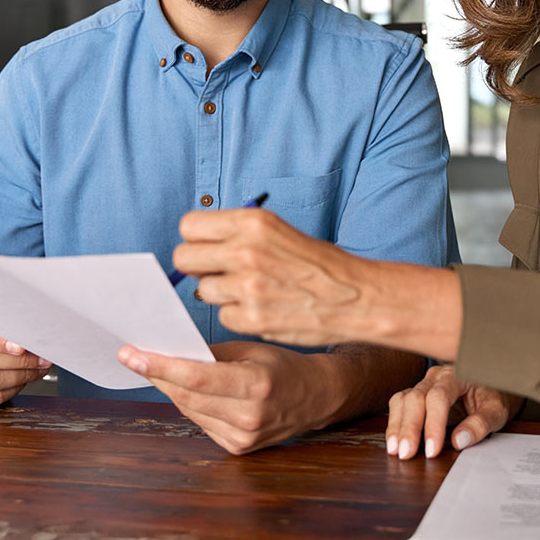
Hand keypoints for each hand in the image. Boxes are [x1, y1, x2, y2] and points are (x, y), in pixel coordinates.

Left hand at [117, 340, 339, 454]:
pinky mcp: (238, 448)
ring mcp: (243, 437)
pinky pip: (201, 422)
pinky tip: (188, 390)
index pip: (196, 378)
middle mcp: (249, 416)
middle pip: (186, 396)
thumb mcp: (251, 349)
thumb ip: (212, 354)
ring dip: (171, 389)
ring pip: (189, 410)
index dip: (160, 366)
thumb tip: (170, 351)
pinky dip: (190, 404)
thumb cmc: (284, 366)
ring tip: (158, 369)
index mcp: (256, 385)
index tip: (131, 354)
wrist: (316, 397)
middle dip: (156, 375)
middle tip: (133, 356)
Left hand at [173, 207, 376, 347]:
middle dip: (198, 266)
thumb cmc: (318, 263)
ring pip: (202, 290)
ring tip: (250, 291)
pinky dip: (237, 315)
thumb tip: (199, 244)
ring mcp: (247, 286)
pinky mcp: (251, 317)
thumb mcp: (278, 230)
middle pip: (184, 258)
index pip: (189, 225)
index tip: (208, 247)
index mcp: (252, 222)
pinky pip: (222, 316)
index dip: (197, 239)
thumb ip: (238, 233)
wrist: (355, 296)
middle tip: (219, 272)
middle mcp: (245, 251)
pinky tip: (261, 308)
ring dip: (221, 293)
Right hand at [387, 364, 520, 459]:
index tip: (432, 449)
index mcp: (457, 375)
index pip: (439, 397)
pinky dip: (395, 424)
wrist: (489, 388)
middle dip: (409, 428)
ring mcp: (423, 384)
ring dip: (397, 426)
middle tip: (406, 454)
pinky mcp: (415, 396)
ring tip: (395, 450)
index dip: (433, 424)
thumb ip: (481, 423)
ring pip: (402, 400)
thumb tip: (459, 440)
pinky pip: (399, 406)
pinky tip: (394, 442)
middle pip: (415, 398)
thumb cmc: (492, 397)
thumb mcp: (496, 411)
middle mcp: (436, 377)